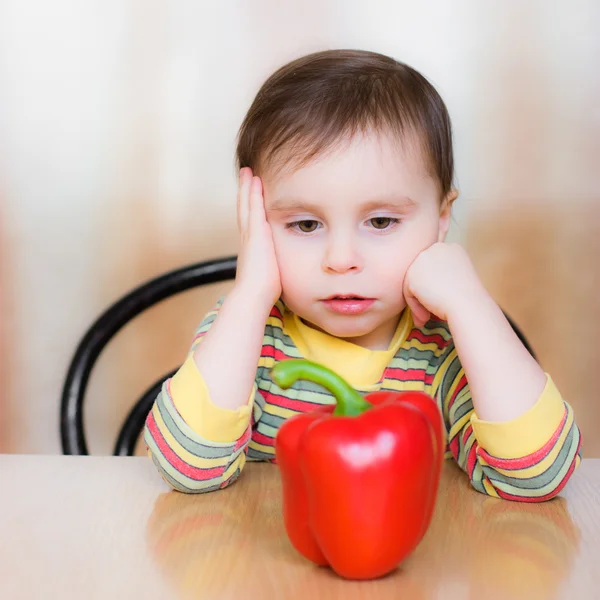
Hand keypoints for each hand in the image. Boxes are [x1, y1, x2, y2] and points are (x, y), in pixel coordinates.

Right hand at [235, 167, 281, 307]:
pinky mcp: (256, 233)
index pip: (250, 224)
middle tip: (245, 175)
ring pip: (247, 205)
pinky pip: (254, 207)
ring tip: (248, 171)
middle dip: (245, 192)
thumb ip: (273, 270)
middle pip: (244, 209)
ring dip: (247, 187)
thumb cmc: (263, 292)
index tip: (250, 195)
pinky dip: (254, 193)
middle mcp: (247, 239)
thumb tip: (279, 276)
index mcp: (251, 249)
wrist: (253, 295)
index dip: (249, 208)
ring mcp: (250, 235)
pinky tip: (256, 180)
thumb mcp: (269, 277)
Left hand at [403, 243, 484, 326]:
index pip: (433, 266)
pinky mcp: (412, 274)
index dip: (433, 286)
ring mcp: (423, 259)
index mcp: (451, 249)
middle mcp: (436, 248)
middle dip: (423, 295)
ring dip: (419, 303)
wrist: (468, 306)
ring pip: (413, 283)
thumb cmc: (468, 300)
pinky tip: (425, 318)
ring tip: (426, 318)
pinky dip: (415, 307)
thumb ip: (441, 277)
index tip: (440, 301)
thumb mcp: (458, 280)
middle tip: (428, 314)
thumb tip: (426, 288)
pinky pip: (408, 293)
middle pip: (421, 274)